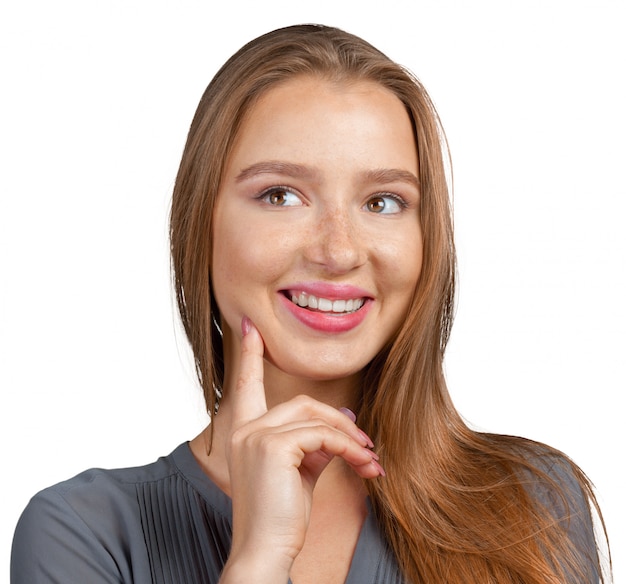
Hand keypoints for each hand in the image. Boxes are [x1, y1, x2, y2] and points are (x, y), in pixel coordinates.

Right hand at [219, 317, 382, 582]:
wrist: (265, 553)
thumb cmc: (281, 516)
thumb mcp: (298, 471)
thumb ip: (314, 441)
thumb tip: (344, 415)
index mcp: (244, 432)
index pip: (244, 385)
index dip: (250, 355)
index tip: (250, 327)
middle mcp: (244, 429)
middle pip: (302, 403)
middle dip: (338, 421)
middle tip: (365, 445)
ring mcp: (256, 435)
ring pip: (316, 417)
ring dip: (350, 437)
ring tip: (369, 460)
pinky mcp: (273, 446)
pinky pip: (323, 436)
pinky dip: (349, 448)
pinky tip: (364, 465)